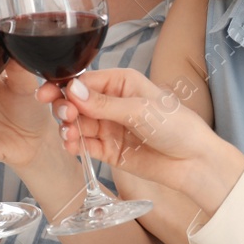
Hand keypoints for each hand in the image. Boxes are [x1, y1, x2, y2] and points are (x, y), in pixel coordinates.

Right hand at [42, 68, 239, 203]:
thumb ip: (105, 103)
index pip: (85, 81)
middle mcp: (113, 103)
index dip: (65, 87)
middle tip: (65, 116)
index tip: (49, 95)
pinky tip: (72, 146)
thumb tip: (73, 91)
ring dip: (68, 128)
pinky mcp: (109, 150)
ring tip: (69, 135)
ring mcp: (109, 127)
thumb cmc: (177, 127)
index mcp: (122, 83)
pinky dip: (75, 145)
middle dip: (64, 108)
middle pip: (76, 102)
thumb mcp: (140, 110)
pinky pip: (85, 145)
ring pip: (77, 124)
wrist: (194, 162)